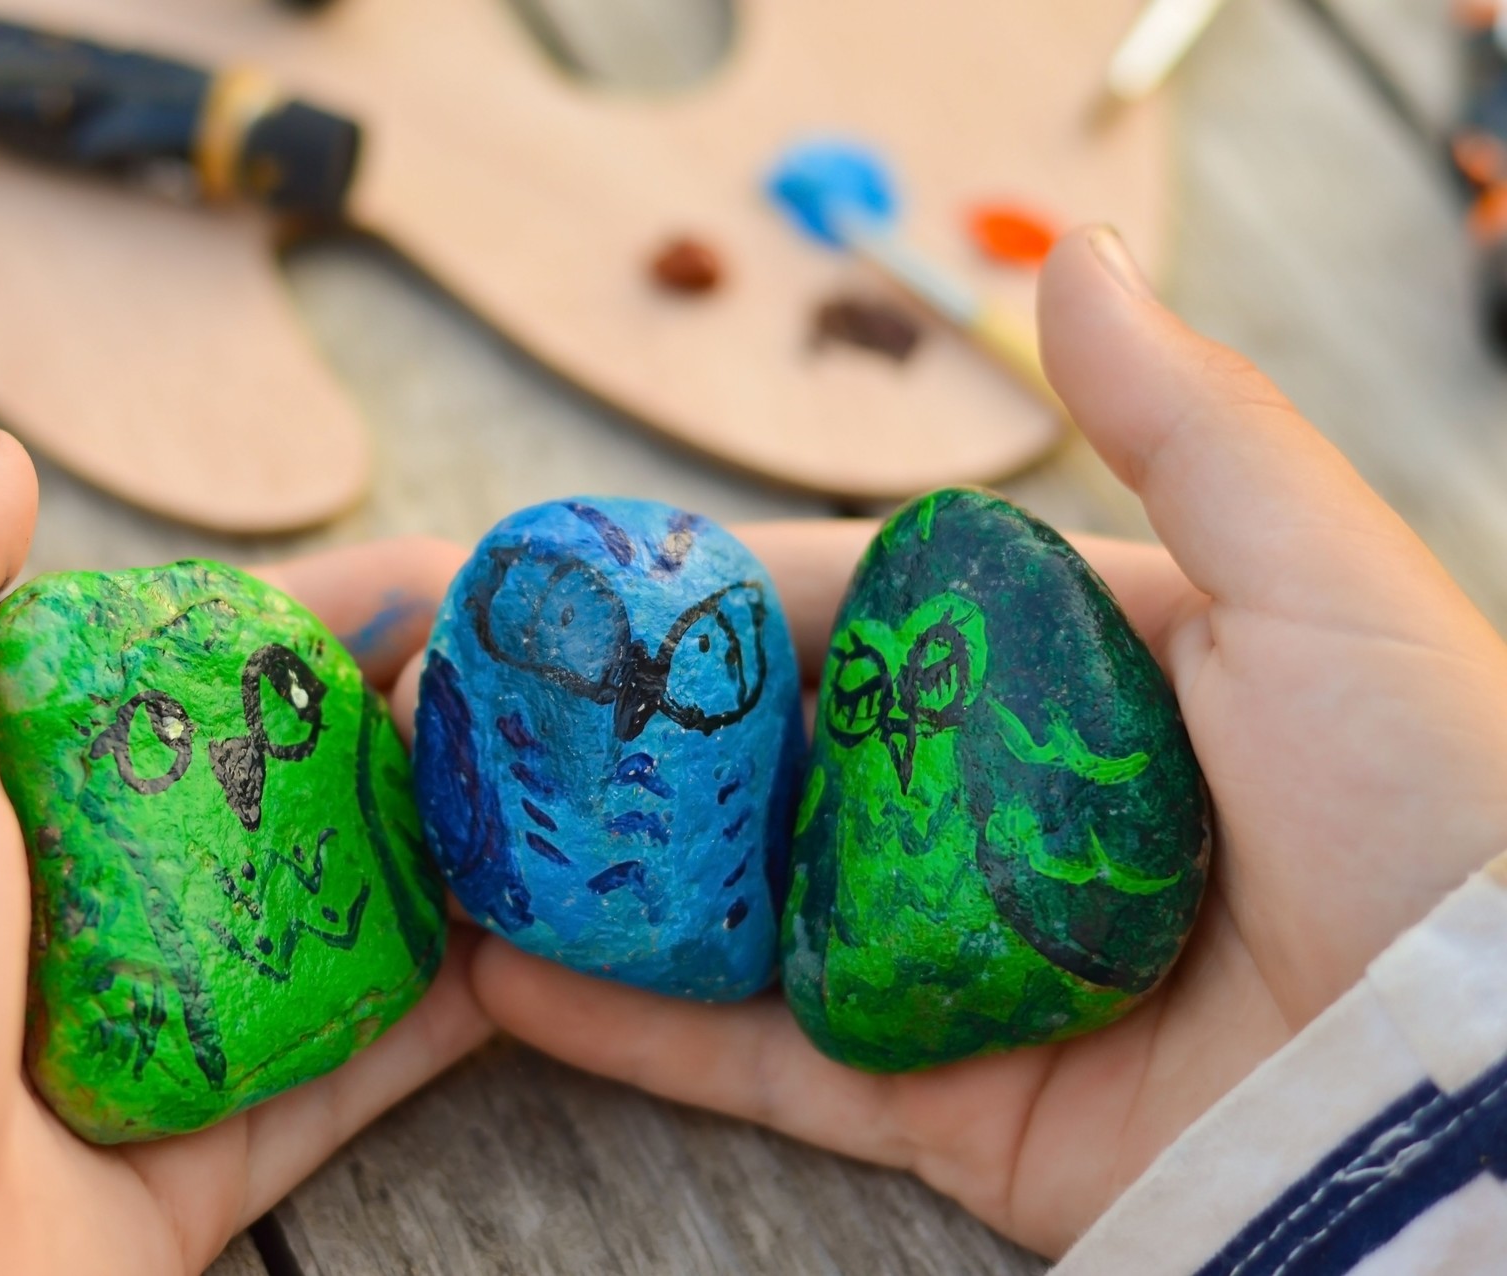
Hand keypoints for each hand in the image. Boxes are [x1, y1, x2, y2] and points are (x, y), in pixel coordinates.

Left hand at [0, 432, 490, 1275]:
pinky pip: (340, 1076)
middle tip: (532, 685)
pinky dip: (433, 1016)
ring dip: (441, 859)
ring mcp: (130, 1043)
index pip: (182, 668)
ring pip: (324, 928)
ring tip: (557, 796)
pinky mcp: (189, 1165)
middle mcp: (56, 910)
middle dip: (403, 726)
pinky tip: (523, 944)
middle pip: (273, 791)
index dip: (317, 611)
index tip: (438, 571)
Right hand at [441, 228, 1506, 1256]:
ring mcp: (960, 966)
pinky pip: (763, 1059)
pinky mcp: (947, 1107)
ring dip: (601, 876)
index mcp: (1079, 685)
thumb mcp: (1319, 587)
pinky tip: (506, 974)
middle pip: (779, 767)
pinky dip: (633, 1025)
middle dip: (628, 738)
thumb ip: (1184, 430)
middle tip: (480, 711)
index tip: (585, 582)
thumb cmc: (1440, 815)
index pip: (860, 621)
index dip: (715, 600)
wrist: (1490, 1103)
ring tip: (457, 834)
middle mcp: (1002, 822)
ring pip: (744, 912)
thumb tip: (1065, 260)